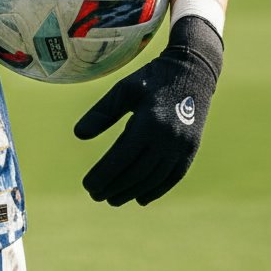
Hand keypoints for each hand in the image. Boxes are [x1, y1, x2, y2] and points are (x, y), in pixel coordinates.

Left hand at [74, 15, 222, 205]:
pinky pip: (172, 177)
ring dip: (132, 192)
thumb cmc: (151, 79)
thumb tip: (78, 134)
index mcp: (148, 122)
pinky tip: (140, 198)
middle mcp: (167, 138)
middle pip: (137, 173)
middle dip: (114, 187)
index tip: (87, 185)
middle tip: (95, 195)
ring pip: (154, 179)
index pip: (121, 158)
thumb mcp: (123, 90)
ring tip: (113, 199)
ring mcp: (182, 147)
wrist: (192, 71)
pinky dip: (156, 190)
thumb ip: (102, 113)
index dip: (104, 175)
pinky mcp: (191, 150)